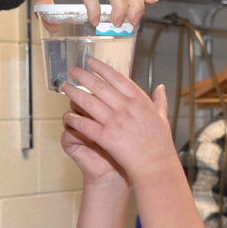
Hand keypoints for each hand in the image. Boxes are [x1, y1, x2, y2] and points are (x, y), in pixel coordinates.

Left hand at [61, 59, 173, 182]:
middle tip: (71, 70)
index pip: (116, 77)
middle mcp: (125, 106)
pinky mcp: (105, 136)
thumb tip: (160, 87)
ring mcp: (114, 121)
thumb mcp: (162, 117)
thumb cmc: (160, 144)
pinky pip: (85, 124)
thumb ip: (159, 100)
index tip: (90, 62)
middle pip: (98, 86)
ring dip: (73, 92)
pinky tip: (68, 115)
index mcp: (139, 99)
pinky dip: (75, 118)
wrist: (155, 165)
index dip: (101, 68)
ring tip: (64, 86)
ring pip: (88, 101)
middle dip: (82, 76)